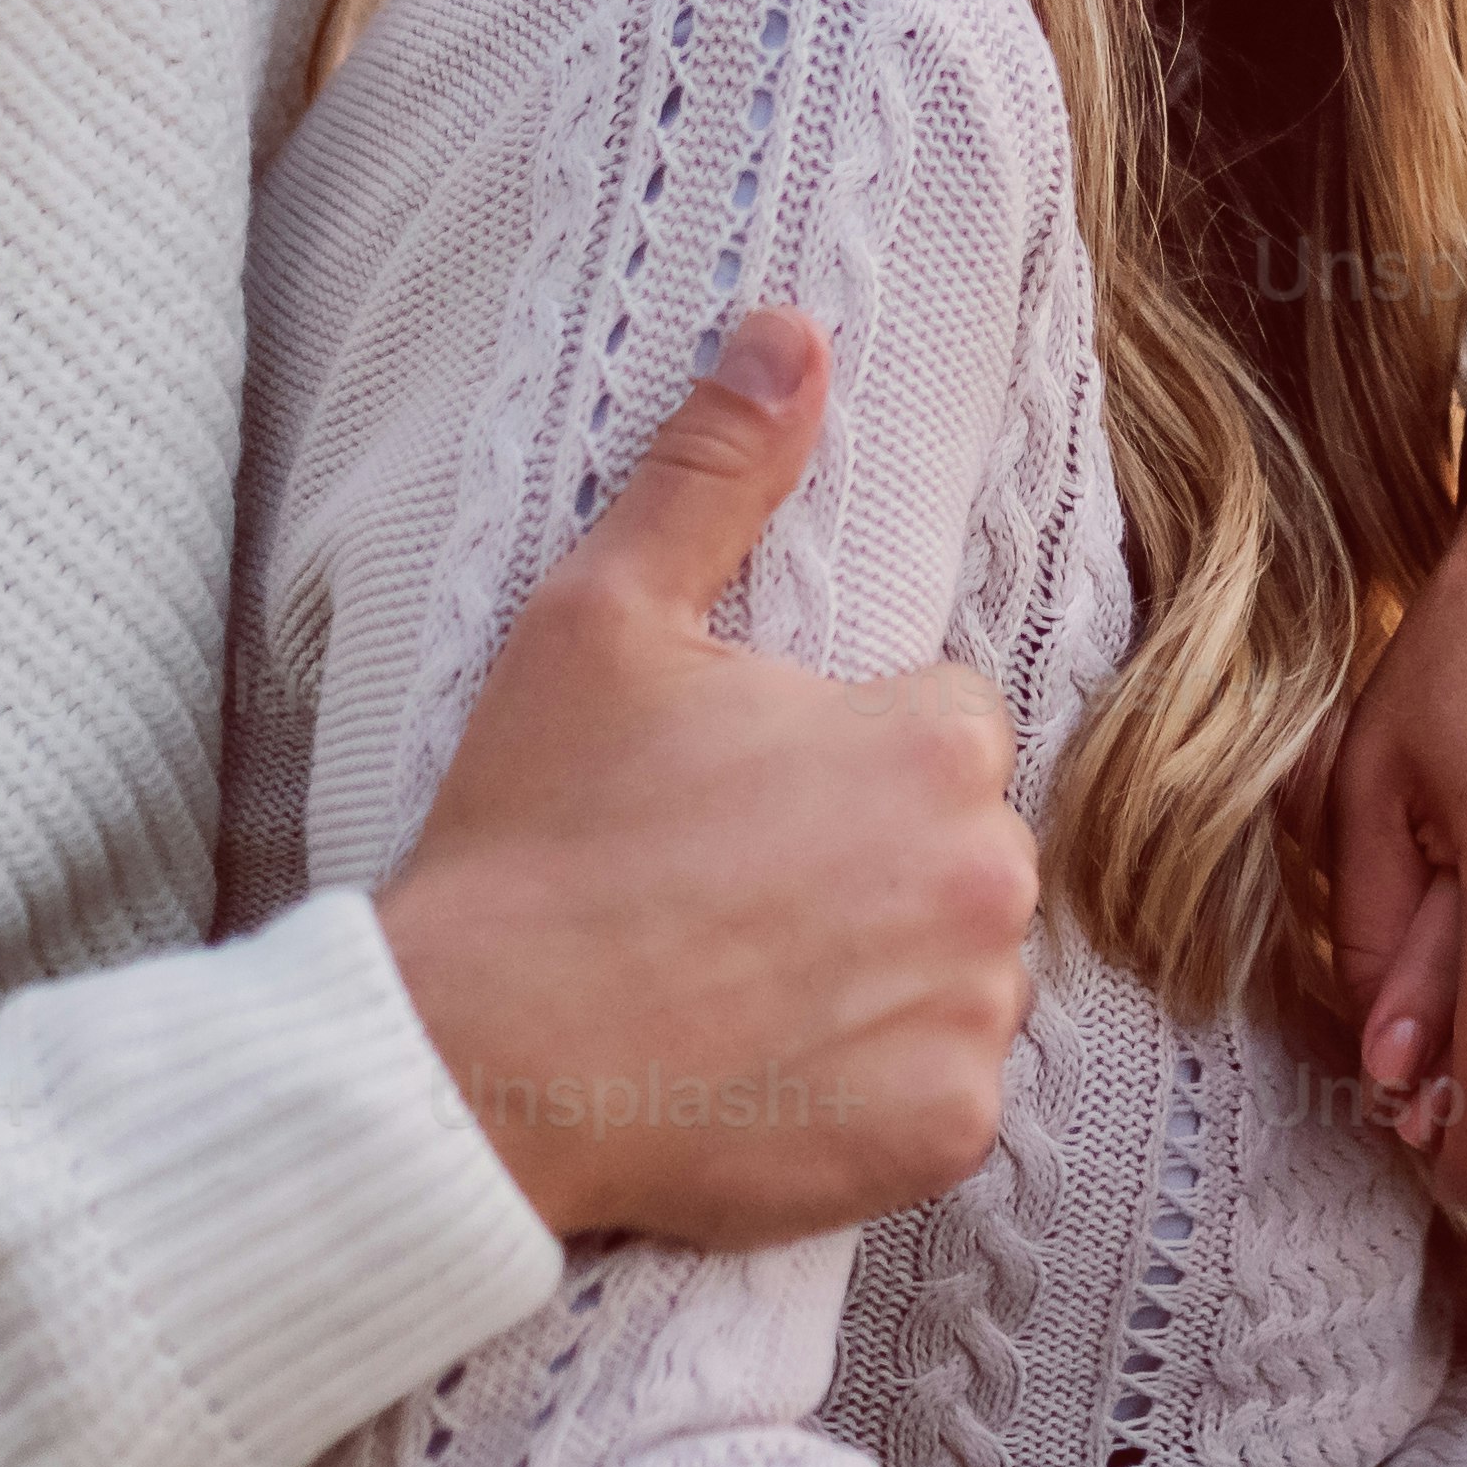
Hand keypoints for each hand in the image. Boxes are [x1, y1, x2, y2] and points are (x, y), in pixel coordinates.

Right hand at [373, 310, 1038, 1249]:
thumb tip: (791, 331)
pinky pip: (945, 1093)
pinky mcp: (946, 1135)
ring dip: (886, 976)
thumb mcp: (603, 621)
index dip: (840, 758)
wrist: (475, 1059)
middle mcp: (991, 878)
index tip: (737, 800)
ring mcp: (974, 1017)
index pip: (946, 729)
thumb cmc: (536, 833)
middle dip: (877, 864)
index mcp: (935, 744)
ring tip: (742, 984)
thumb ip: (717, 475)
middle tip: (729, 896)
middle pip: (966, 849)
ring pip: (963, 970)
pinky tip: (769, 1071)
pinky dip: (874, 1091)